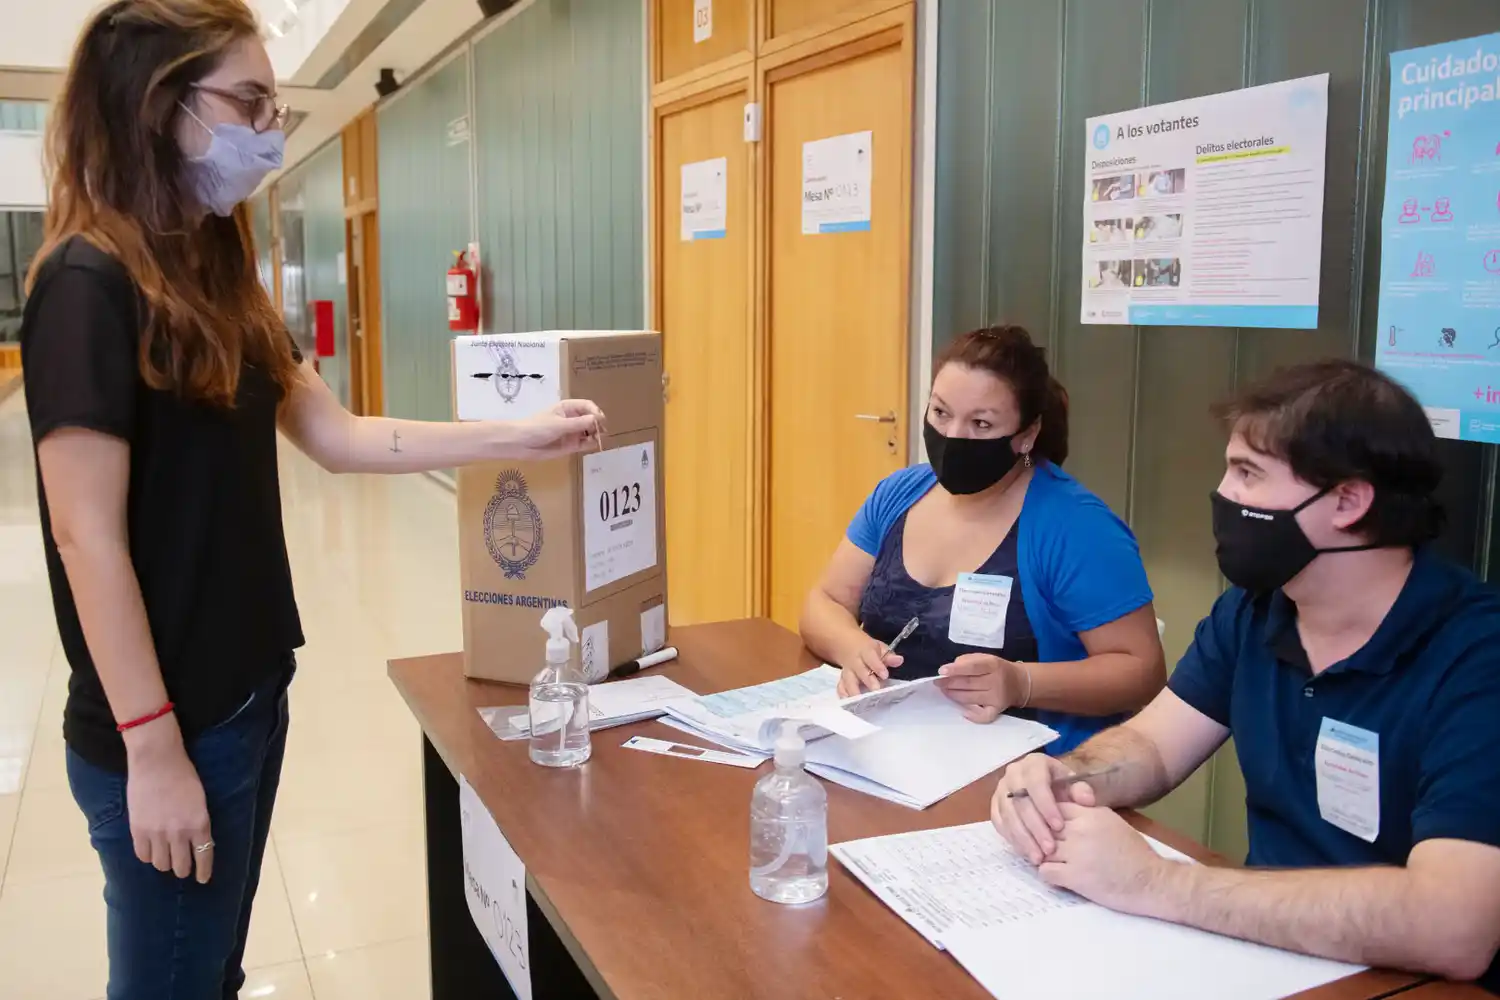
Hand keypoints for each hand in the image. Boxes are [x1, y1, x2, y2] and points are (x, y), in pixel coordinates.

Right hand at [123, 717, 212, 882]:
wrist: (157, 761)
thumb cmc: (184, 776)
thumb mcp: (200, 801)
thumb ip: (198, 823)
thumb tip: (198, 843)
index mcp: (200, 824)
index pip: (204, 856)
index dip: (203, 872)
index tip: (202, 879)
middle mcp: (179, 833)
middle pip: (180, 866)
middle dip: (183, 870)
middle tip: (182, 868)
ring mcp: (157, 833)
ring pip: (161, 864)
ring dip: (164, 863)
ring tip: (165, 857)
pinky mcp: (138, 830)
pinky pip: (142, 855)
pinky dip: (148, 856)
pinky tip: (151, 850)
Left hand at [514, 400, 606, 458]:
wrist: (520, 444)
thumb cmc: (537, 428)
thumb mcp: (559, 424)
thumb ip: (579, 423)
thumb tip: (597, 419)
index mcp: (568, 408)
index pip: (587, 405)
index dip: (596, 411)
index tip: (600, 420)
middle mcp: (572, 419)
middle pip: (591, 418)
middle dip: (598, 424)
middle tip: (602, 432)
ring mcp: (572, 432)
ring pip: (590, 431)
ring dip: (597, 434)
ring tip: (598, 439)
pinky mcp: (570, 445)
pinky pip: (585, 443)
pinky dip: (591, 443)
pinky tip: (593, 444)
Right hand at [835, 636, 902, 696]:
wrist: (847, 646)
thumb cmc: (868, 651)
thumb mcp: (880, 648)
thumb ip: (889, 656)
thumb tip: (899, 660)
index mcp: (865, 652)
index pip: (871, 658)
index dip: (878, 666)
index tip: (885, 675)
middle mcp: (855, 662)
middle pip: (860, 671)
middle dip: (868, 681)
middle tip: (876, 690)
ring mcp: (847, 672)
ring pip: (849, 681)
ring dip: (854, 691)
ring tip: (861, 701)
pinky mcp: (842, 680)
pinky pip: (841, 687)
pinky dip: (844, 695)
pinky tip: (848, 702)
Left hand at [937, 653, 1021, 722]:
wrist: (1019, 682)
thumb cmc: (996, 669)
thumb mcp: (985, 658)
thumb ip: (968, 661)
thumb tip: (950, 670)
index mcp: (993, 664)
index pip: (972, 667)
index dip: (956, 670)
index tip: (941, 672)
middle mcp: (996, 681)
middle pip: (969, 684)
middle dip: (950, 683)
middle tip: (938, 683)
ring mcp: (997, 697)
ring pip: (970, 698)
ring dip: (954, 695)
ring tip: (945, 691)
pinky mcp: (997, 710)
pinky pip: (982, 716)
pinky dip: (971, 715)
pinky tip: (962, 710)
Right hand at [990, 752, 1087, 862]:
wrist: (1049, 791)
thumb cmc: (1064, 788)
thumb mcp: (1075, 785)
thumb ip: (1082, 791)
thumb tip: (1086, 800)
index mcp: (1034, 763)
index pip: (1036, 783)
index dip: (1046, 805)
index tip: (1059, 827)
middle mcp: (1013, 773)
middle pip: (1020, 801)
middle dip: (1035, 827)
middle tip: (1050, 849)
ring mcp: (1001, 790)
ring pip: (1008, 815)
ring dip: (1023, 838)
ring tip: (1039, 857)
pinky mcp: (995, 806)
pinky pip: (1000, 824)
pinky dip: (1013, 839)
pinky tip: (1027, 853)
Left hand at [1037, 801, 1164, 915]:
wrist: (1152, 881)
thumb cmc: (1135, 853)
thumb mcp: (1112, 822)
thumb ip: (1087, 814)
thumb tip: (1062, 813)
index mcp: (1091, 813)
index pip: (1054, 806)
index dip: (1047, 817)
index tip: (1048, 828)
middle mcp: (1081, 829)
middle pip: (1044, 827)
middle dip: (1042, 837)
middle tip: (1045, 847)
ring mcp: (1076, 852)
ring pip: (1041, 848)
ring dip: (1043, 856)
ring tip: (1053, 862)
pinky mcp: (1075, 876)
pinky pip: (1045, 871)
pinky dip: (1048, 874)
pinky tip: (1058, 876)